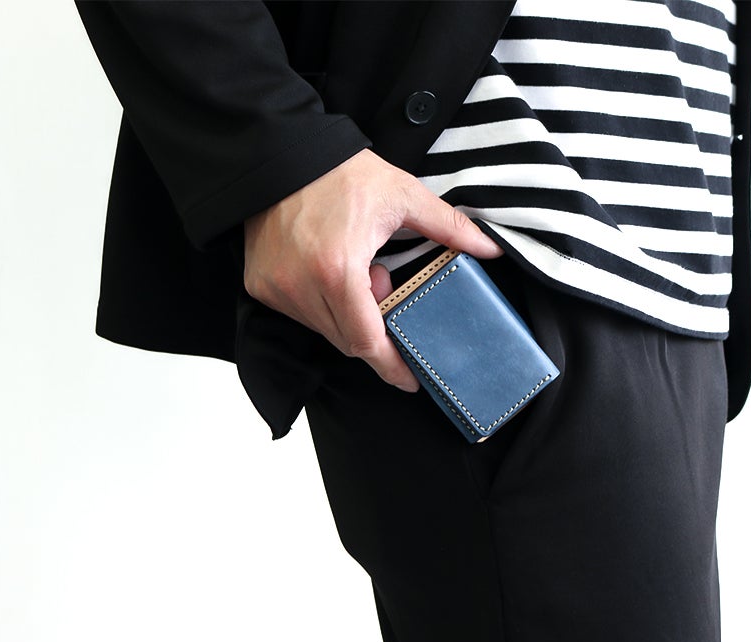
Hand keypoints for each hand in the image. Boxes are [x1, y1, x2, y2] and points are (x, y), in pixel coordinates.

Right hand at [242, 149, 502, 391]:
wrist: (281, 154)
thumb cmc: (341, 173)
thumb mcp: (402, 195)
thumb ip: (449, 227)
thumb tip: (491, 249)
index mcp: (338, 271)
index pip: (367, 341)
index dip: (391, 365)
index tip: (411, 379)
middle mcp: (301, 287)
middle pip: (347, 340)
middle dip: (374, 329)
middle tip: (386, 284)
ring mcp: (276, 289)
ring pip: (324, 329)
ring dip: (349, 316)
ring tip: (360, 268)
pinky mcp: (260, 285)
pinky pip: (300, 314)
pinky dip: (322, 305)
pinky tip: (331, 269)